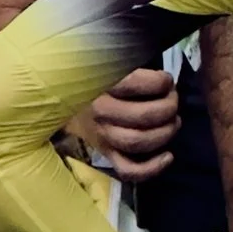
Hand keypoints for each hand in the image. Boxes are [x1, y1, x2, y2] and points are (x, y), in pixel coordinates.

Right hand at [76, 62, 179, 185]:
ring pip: (139, 142)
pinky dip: (152, 168)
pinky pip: (128, 170)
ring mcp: (101, 135)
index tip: (166, 80)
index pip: (138, 83)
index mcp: (99, 82)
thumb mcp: (107, 61)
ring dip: (165, 133)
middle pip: (144, 116)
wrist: (59, 96)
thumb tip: (162, 73)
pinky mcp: (104, 153)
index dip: (162, 82)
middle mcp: (99, 111)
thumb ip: (129, 61)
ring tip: (173, 122)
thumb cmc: (93, 75)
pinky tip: (168, 156)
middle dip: (169, 108)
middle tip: (173, 101)